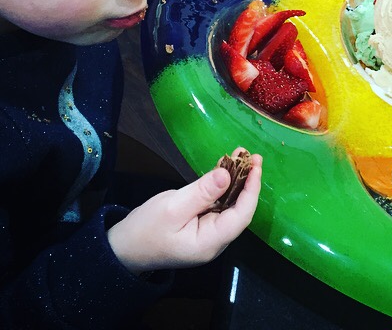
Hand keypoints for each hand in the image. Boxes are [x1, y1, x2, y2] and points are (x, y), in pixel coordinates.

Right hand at [107, 148, 261, 274]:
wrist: (121, 249)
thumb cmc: (144, 230)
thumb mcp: (172, 208)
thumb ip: (201, 192)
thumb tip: (227, 174)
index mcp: (210, 241)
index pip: (241, 215)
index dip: (251, 190)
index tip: (255, 166)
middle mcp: (215, 239)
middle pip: (239, 209)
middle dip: (247, 182)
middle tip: (253, 156)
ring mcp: (208, 232)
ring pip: (229, 204)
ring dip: (237, 181)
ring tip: (243, 156)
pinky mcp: (201, 223)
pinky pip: (217, 203)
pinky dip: (223, 185)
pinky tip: (226, 167)